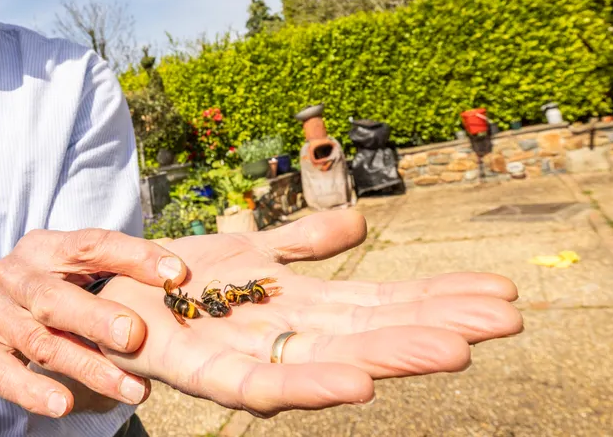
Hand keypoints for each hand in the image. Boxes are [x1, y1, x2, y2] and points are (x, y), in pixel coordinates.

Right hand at [0, 229, 186, 417]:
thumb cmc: (41, 293)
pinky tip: (62, 406)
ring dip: (88, 368)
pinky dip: (33, 391)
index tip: (175, 273)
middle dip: (98, 319)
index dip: (132, 256)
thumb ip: (112, 273)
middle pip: (56, 298)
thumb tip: (176, 279)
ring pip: (41, 343)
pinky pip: (4, 374)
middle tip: (137, 337)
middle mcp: (15, 275)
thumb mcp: (69, 273)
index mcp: (44, 248)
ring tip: (131, 390)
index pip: (89, 244)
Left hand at [98, 209, 523, 416]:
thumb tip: (361, 225)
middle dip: (438, 325)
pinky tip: (357, 383)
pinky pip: (262, 386)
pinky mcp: (202, 374)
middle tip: (507, 319)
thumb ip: (302, 243)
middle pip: (374, 330)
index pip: (383, 302)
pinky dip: (309, 384)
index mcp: (301, 307)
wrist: (105, 292)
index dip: (439, 298)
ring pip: (333, 359)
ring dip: (393, 354)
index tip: (501, 294)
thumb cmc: (180, 278)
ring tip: (455, 348)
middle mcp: (286, 337)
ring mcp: (249, 357)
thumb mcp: (249, 251)